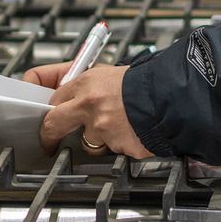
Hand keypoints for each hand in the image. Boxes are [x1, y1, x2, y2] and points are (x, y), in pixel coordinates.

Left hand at [28, 63, 153, 159]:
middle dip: (48, 135)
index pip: (54, 98)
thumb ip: (87, 86)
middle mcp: (90, 105)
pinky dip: (120, 142)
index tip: (48, 114)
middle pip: (52, 124)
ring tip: (119, 124)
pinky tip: (132, 131)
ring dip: (98, 138)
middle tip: (49, 141)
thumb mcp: (110, 73)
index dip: (51, 107)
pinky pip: (112, 149)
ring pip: (88, 141)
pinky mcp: (118, 146)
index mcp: (87, 83)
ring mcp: (103, 128)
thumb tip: (68, 96)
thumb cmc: (145, 83)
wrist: (172, 96)